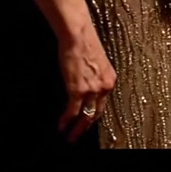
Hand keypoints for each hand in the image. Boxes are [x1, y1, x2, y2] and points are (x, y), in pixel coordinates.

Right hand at [58, 17, 115, 142]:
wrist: (78, 35)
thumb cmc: (84, 42)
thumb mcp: (96, 62)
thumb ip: (94, 76)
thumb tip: (85, 84)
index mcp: (110, 79)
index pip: (103, 103)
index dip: (94, 115)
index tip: (86, 123)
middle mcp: (104, 87)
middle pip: (96, 114)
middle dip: (86, 127)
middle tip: (77, 136)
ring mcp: (92, 90)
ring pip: (85, 116)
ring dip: (76, 129)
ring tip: (69, 136)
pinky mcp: (78, 90)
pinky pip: (72, 111)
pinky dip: (66, 121)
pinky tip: (61, 126)